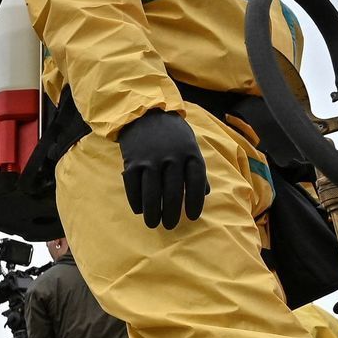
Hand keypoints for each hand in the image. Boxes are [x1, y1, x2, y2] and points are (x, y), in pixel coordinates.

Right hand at [117, 109, 207, 229]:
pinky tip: (140, 209)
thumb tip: (204, 192)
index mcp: (189, 153)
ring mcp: (150, 160)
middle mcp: (171, 157)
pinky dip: (136, 201)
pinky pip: (133, 187)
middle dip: (172, 213)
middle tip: (170, 225)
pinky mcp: (132, 162)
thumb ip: (196, 167)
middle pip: (173, 192)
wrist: (144, 112)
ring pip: (152, 193)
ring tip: (154, 223)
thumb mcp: (190, 144)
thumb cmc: (172, 133)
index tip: (192, 216)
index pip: (196, 183)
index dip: (195, 202)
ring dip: (153, 212)